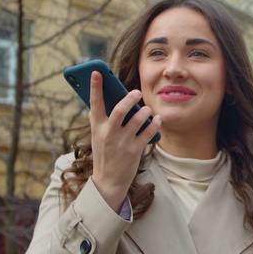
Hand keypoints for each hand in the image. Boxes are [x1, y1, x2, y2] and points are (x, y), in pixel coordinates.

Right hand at [88, 71, 161, 212]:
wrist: (108, 181)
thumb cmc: (104, 154)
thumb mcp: (97, 137)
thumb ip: (100, 120)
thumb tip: (103, 102)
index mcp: (97, 127)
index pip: (94, 103)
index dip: (95, 87)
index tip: (97, 72)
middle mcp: (108, 133)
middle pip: (120, 109)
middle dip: (130, 98)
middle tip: (137, 92)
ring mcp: (122, 142)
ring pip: (137, 119)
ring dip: (145, 111)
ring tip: (148, 109)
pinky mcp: (134, 151)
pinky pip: (148, 132)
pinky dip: (155, 124)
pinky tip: (158, 120)